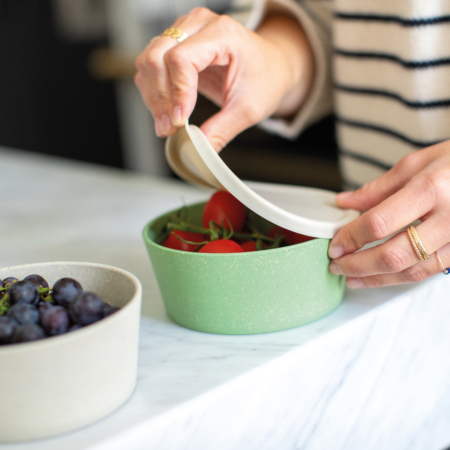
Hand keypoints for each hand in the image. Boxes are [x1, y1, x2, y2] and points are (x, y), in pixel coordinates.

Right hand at [135, 8, 313, 150]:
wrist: (271, 67)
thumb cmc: (266, 79)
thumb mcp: (249, 109)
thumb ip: (221, 131)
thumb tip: (197, 152)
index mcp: (222, 33)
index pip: (181, 59)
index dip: (177, 94)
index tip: (180, 122)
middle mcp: (198, 25)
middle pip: (157, 57)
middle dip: (160, 99)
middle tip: (169, 129)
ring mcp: (183, 33)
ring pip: (148, 62)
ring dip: (153, 98)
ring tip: (167, 126)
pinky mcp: (175, 46)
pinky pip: (151, 68)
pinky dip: (154, 93)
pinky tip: (166, 113)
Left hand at [328, 141, 449, 287]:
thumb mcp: (417, 162)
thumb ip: (378, 188)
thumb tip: (345, 202)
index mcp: (431, 188)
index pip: (379, 222)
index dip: (351, 237)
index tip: (335, 244)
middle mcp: (449, 218)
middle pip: (393, 254)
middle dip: (358, 265)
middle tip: (336, 266)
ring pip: (412, 271)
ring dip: (376, 279)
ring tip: (352, 278)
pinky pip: (428, 272)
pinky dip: (400, 277)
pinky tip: (380, 276)